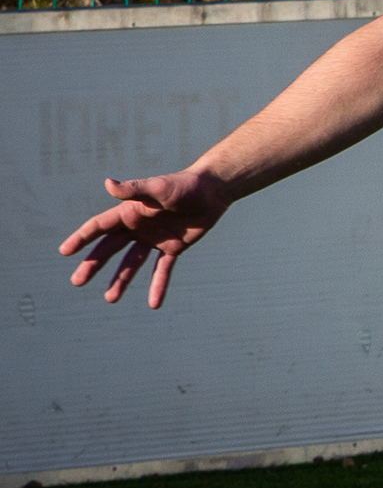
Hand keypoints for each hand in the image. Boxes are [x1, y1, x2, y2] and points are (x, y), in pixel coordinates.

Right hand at [61, 169, 235, 308]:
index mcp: (129, 212)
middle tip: (77, 282)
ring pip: (132, 263)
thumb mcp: (158, 187)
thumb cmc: (184, 185)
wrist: (212, 192)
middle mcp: (137, 227)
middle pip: (109, 248)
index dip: (82, 238)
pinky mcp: (173, 248)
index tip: (65, 252)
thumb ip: (134, 189)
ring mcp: (154, 239)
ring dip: (121, 280)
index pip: (99, 227)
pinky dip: (158, 286)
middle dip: (93, 264)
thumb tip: (108, 183)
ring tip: (110, 299)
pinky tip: (154, 304)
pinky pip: (163, 270)